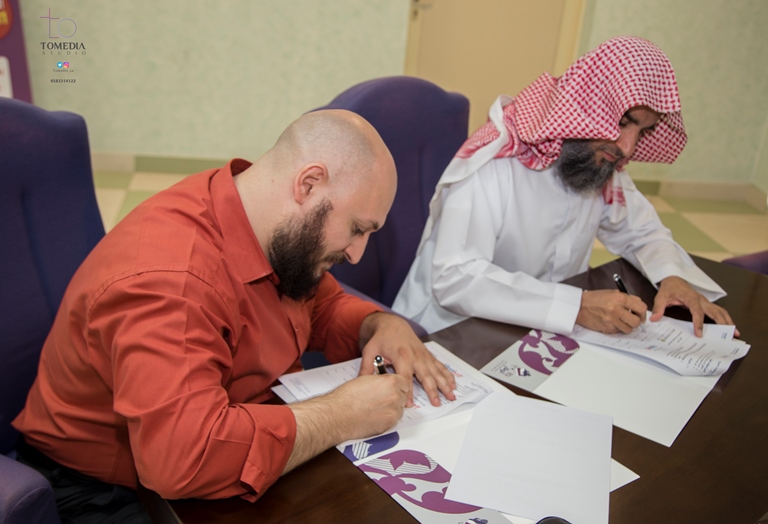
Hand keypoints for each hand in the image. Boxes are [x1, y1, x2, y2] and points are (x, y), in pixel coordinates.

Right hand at [285, 374, 408, 472]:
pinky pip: (394, 420)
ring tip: (376, 407)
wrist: (338, 415)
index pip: (404, 382)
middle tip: (382, 397)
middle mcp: (395, 396)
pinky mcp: (389, 425)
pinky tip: (374, 415)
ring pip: (399, 409)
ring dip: (392, 408)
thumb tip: (384, 382)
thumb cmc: (346, 397)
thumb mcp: (366, 379)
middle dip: (395, 396)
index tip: (392, 386)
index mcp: (390, 382)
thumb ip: (380, 380)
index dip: (397, 384)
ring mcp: (393, 412)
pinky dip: (387, 418)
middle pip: (404, 395)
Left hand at [358, 312, 455, 406]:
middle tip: (437, 403)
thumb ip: (366, 369)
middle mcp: (415, 355)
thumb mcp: (369, 352)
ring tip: (451, 396)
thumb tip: (362, 384)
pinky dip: (447, 375)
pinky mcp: (427, 355)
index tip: (409, 404)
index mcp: (401, 355)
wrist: (392, 324)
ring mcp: (423, 355)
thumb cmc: (381, 338)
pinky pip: (439, 366)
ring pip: (436, 372)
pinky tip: (453, 385)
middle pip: (426, 375)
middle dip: (432, 390)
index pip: (405, 377)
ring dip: (444, 384)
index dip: (408, 391)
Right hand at [575, 289, 647, 333]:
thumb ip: (627, 298)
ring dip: (627, 326)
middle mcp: (617, 309)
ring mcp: (612, 320)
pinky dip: (617, 328)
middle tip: (633, 319)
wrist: (579, 306)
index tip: (641, 314)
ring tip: (621, 321)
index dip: (643, 312)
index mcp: (620, 298)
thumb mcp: (612, 293)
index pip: (641, 308)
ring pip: (629, 329)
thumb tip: (639, 305)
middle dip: (636, 321)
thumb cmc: (595, 299)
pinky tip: (611, 322)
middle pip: (637, 321)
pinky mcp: (607, 328)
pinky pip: (618, 331)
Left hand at [651, 276, 736, 336]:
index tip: (699, 334)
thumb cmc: (669, 288)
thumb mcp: (661, 296)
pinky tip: (729, 327)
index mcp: (691, 298)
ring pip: (720, 311)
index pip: (697, 311)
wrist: (674, 279)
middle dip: (723, 323)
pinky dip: (725, 319)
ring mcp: (705, 302)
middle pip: (715, 311)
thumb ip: (658, 307)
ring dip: (728, 321)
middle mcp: (701, 300)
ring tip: (735, 333)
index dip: (698, 323)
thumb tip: (654, 319)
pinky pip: (718, 311)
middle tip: (730, 335)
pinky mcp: (706, 304)